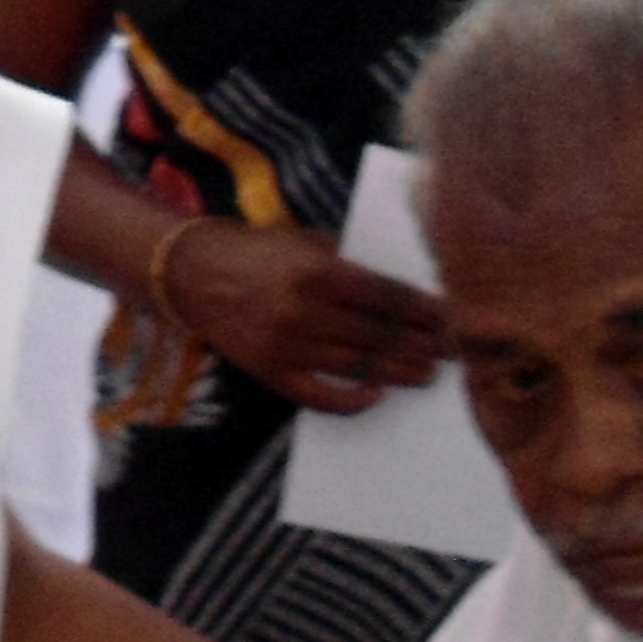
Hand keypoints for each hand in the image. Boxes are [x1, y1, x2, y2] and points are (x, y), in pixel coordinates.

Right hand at [163, 220, 447, 413]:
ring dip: (398, 372)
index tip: (449, 318)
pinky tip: (376, 394)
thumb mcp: (304, 242)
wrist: (192, 273)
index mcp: (315, 270)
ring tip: (426, 374)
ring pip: (356, 366)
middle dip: (420, 344)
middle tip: (450, 351)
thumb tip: (399, 295)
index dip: (422, 310)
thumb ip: (347, 266)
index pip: (385, 296)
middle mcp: (302, 310)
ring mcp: (285, 346)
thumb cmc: (256, 252)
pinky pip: (318, 396)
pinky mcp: (269, 372)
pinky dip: (350, 399)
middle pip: (377, 334)